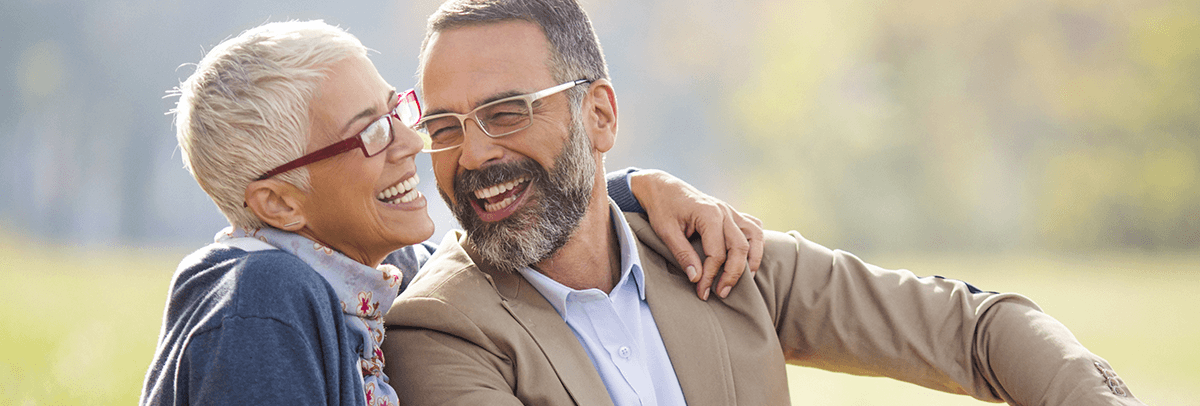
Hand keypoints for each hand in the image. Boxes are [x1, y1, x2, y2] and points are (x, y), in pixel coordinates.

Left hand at [629, 169, 763, 299]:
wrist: (663, 187)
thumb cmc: (663, 208)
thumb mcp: (666, 232)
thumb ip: (683, 255)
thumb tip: (696, 278)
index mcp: (708, 214)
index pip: (717, 253)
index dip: (710, 276)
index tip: (702, 292)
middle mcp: (724, 212)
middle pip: (740, 248)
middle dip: (733, 274)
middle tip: (722, 293)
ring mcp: (731, 211)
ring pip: (755, 237)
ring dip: (753, 260)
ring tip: (746, 280)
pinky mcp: (732, 213)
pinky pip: (753, 227)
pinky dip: (756, 242)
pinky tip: (749, 256)